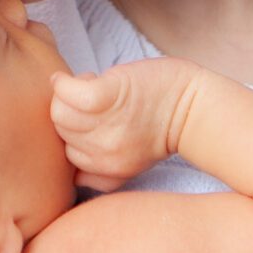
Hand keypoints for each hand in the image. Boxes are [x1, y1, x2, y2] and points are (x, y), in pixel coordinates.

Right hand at [48, 60, 195, 189]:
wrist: (194, 107)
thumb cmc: (164, 122)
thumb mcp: (130, 159)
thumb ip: (99, 159)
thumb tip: (67, 136)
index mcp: (106, 174)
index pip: (64, 155)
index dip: (74, 133)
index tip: (91, 121)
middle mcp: (103, 158)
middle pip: (60, 132)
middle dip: (71, 112)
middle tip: (95, 101)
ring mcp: (106, 130)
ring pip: (58, 113)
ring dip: (69, 95)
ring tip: (92, 87)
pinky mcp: (110, 97)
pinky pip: (68, 93)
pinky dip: (68, 82)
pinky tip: (81, 77)